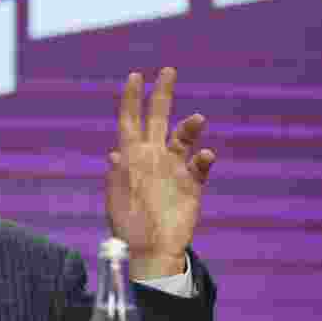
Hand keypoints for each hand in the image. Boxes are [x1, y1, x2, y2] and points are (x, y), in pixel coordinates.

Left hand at [106, 67, 214, 279]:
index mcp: (131, 156)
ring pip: (183, 139)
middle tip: (168, 70)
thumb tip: (115, 154)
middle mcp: (153, 157)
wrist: (149, 250)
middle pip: (157, 119)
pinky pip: (200, 167)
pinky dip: (203, 158)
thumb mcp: (116, 196)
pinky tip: (206, 154)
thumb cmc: (127, 224)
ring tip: (197, 118)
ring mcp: (174, 169)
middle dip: (162, 94)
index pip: (130, 120)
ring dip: (189, 127)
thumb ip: (118, 174)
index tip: (136, 75)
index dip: (132, 98)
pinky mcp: (192, 185)